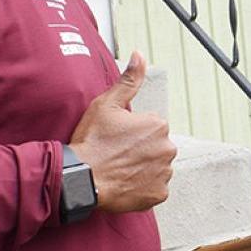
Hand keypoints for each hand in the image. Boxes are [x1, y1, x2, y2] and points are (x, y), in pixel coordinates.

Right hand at [69, 52, 176, 211]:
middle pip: (157, 147)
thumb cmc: (92, 141)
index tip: (117, 138)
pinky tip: (125, 182)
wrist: (82, 179)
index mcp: (159, 125)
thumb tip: (139, 55)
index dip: (132, 132)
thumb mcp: (106, 104)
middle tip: (117, 154)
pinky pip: (154, 188)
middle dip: (142, 150)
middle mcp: (168, 149)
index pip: (151, 127)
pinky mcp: (159, 194)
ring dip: (143, 168)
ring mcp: (164, 173)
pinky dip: (143, 187)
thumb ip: (128, 80)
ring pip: (157, 167)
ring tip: (120, 168)